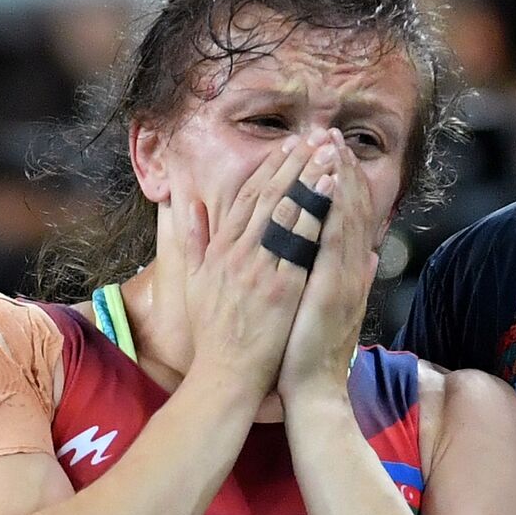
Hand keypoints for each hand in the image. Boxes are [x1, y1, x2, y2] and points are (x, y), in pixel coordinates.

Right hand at [178, 129, 338, 396]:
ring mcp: (259, 269)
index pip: (247, 198)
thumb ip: (191, 242)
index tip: (289, 146)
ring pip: (286, 211)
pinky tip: (331, 191)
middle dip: (294, 164)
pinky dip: (316, 213)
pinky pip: (301, 242)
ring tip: (328, 153)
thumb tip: (184, 205)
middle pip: (269, 196)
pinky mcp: (280, 287)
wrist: (225, 376)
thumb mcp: (194, 282)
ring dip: (309, 178)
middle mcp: (238, 253)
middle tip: (315, 138)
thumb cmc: (214, 335)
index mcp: (221, 251)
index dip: (269, 169)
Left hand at [278, 132, 377, 404]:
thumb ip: (351, 279)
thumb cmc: (311, 356)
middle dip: (340, 169)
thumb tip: (370, 255)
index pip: (348, 218)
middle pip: (349, 209)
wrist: (314, 394)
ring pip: (344, 217)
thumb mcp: (334, 310)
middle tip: (331, 134)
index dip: (342, 182)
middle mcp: (350, 271)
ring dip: (338, 178)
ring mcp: (343, 279)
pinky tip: (327, 183)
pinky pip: (333, 240)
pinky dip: (333, 209)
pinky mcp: (330, 290)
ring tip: (330, 145)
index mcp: (348, 274)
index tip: (332, 152)